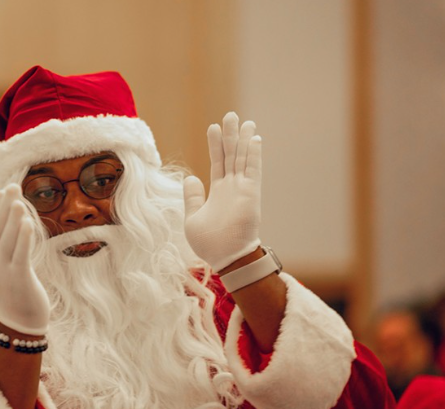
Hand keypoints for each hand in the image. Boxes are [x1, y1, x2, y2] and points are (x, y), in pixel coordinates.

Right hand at [0, 185, 49, 334]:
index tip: (2, 193)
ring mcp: (3, 271)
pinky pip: (20, 254)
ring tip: (19, 200)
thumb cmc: (15, 292)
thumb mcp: (2, 267)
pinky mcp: (19, 278)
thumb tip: (8, 223)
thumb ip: (2, 247)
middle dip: (4, 206)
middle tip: (12, 187)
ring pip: (7, 239)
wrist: (20, 323)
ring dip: (13, 218)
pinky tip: (28, 222)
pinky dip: (23, 237)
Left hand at [183, 112, 262, 270]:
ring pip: (243, 158)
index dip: (216, 145)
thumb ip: (192, 198)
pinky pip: (252, 170)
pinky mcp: (251, 193)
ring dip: (244, 140)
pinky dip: (253, 154)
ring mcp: (242, 189)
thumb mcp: (192, 218)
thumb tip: (190, 178)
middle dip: (231, 136)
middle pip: (232, 155)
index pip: (218, 162)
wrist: (225, 258)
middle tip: (231, 115)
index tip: (214, 127)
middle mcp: (232, 187)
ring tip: (244, 121)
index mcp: (218, 192)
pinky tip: (254, 139)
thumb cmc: (209, 243)